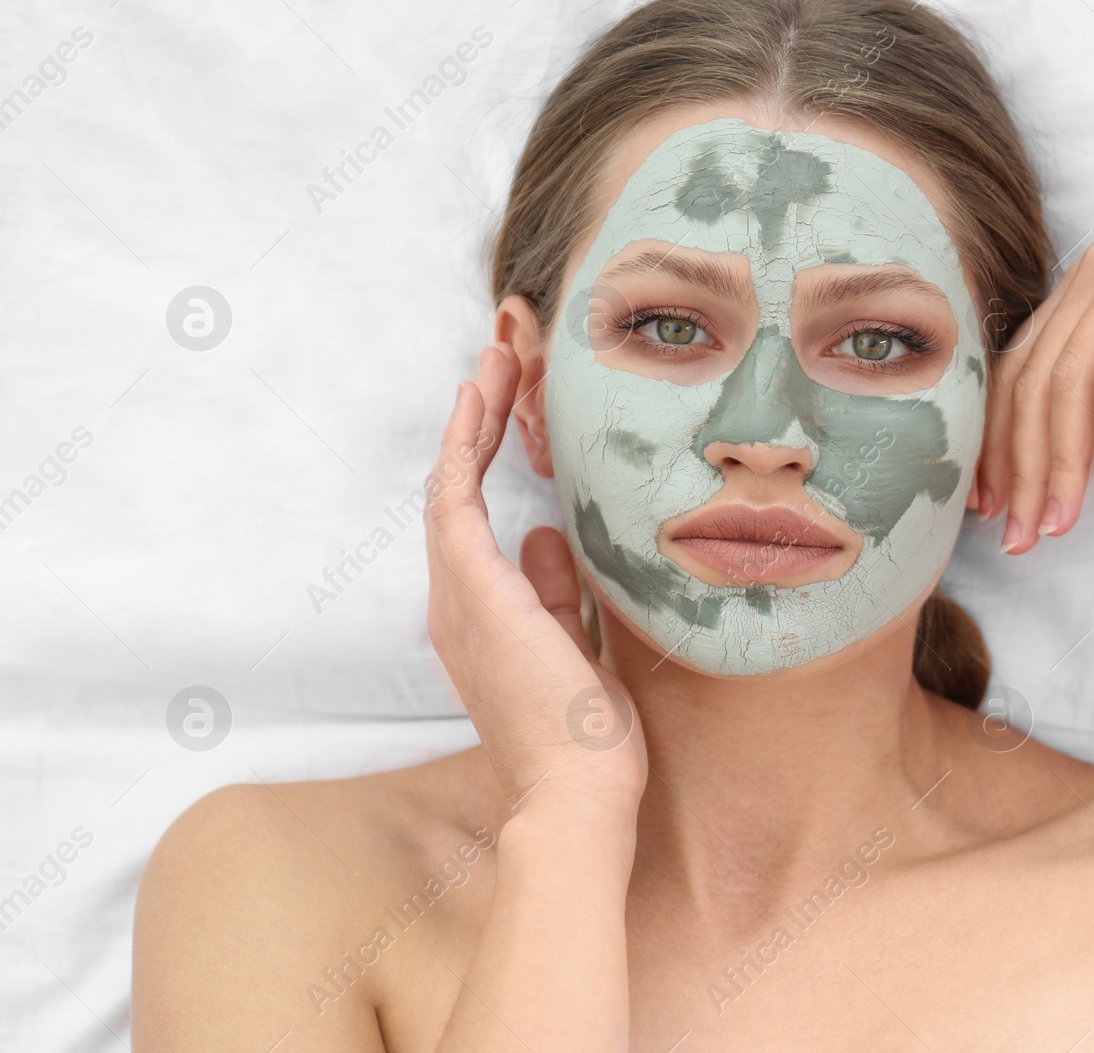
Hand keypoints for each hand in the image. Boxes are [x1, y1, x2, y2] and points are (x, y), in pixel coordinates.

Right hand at [424, 343, 646, 811]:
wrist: (577, 792)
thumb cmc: (584, 737)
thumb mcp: (574, 648)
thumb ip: (554, 594)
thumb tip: (544, 534)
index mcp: (480, 620)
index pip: (475, 524)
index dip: (487, 461)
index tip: (513, 411)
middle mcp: (455, 605)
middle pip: (454, 494)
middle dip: (478, 425)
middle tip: (499, 363)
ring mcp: (457, 597)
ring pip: (450, 486)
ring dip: (474, 419)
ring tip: (495, 359)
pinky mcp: (473, 590)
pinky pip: (458, 499)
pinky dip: (467, 445)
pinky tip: (482, 398)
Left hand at [974, 182, 1093, 553]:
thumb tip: (1068, 440)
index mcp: (1080, 287)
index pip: (1015, 374)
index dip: (996, 444)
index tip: (989, 506)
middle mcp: (1091, 273)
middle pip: (1030, 384)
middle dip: (1020, 468)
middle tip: (1019, 535)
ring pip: (1067, 380)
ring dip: (1060, 461)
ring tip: (1059, 520)